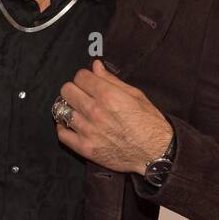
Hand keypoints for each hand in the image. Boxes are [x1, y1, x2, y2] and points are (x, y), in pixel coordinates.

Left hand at [56, 59, 172, 173]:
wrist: (157, 153)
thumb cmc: (150, 123)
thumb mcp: (136, 96)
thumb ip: (112, 80)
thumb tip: (95, 66)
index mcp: (109, 95)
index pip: (80, 77)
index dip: (84, 77)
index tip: (88, 82)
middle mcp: (96, 111)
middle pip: (67, 91)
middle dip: (74, 90)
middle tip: (82, 95)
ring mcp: (88, 131)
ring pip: (61, 110)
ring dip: (68, 108)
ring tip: (77, 110)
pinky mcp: (85, 148)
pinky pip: (62, 134)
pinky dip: (64, 128)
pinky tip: (72, 125)